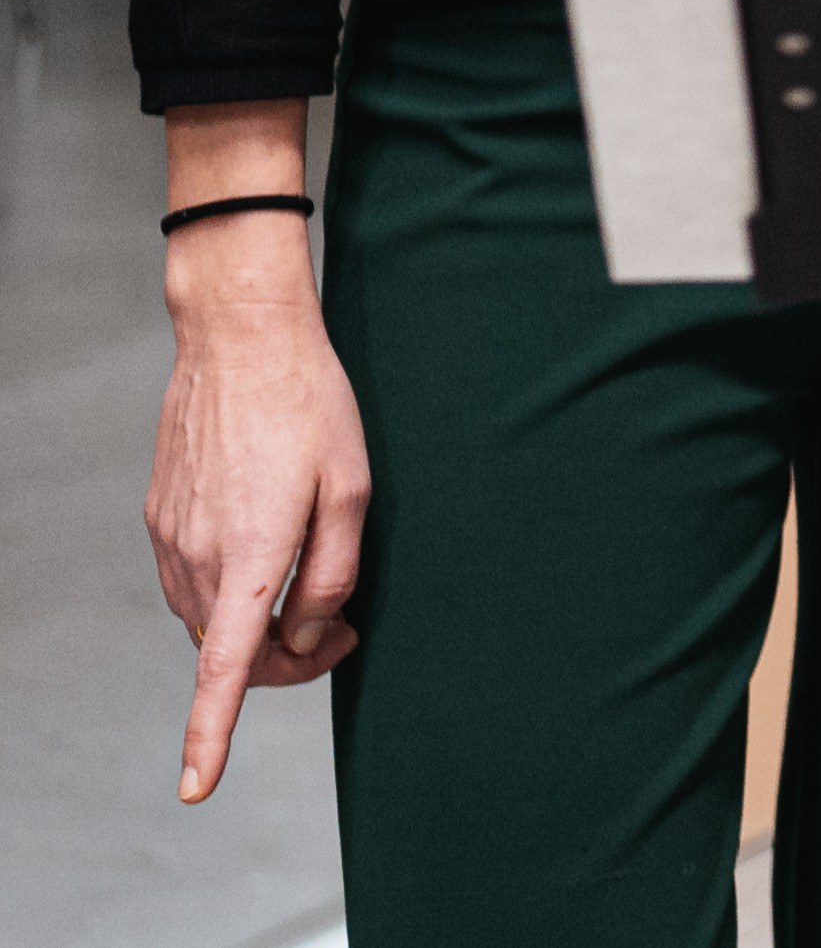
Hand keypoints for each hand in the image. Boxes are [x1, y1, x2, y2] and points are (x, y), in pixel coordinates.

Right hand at [144, 113, 368, 805]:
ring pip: (213, 620)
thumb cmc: (310, 406)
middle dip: (289, 662)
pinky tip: (268, 550)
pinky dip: (233, 591)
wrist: (240, 339)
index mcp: (252, 554)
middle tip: (346, 631)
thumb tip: (311, 630)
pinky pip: (196, 583)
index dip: (210, 734)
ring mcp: (173, 539)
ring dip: (259, 627)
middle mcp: (200, 557)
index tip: (196, 787)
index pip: (226, 668)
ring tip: (316, 588)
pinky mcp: (161, 520)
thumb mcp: (353, 485)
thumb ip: (334, 570)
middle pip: (235, 652)